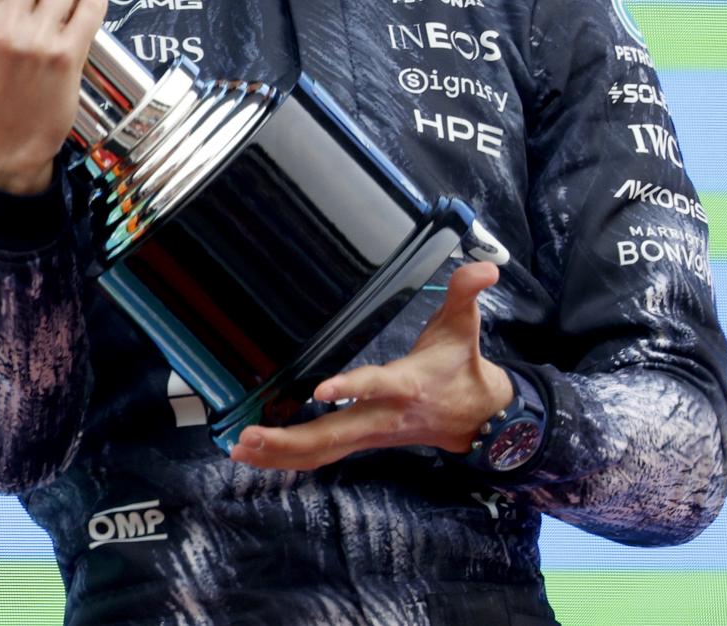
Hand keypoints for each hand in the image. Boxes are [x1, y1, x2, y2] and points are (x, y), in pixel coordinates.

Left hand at [228, 261, 511, 470]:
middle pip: (335, 434)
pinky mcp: (361, 441)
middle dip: (291, 439)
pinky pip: (321, 456)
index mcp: (406, 385)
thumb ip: (467, 294)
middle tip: (250, 437)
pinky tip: (256, 456)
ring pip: (323, 451)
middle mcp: (383, 416)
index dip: (352, 387)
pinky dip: (288, 459)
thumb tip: (485, 267)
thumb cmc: (460, 367)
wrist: (477, 417)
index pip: (377, 386)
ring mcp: (370, 434)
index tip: (321, 389)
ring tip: (241, 450)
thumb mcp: (465, 326)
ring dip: (281, 454)